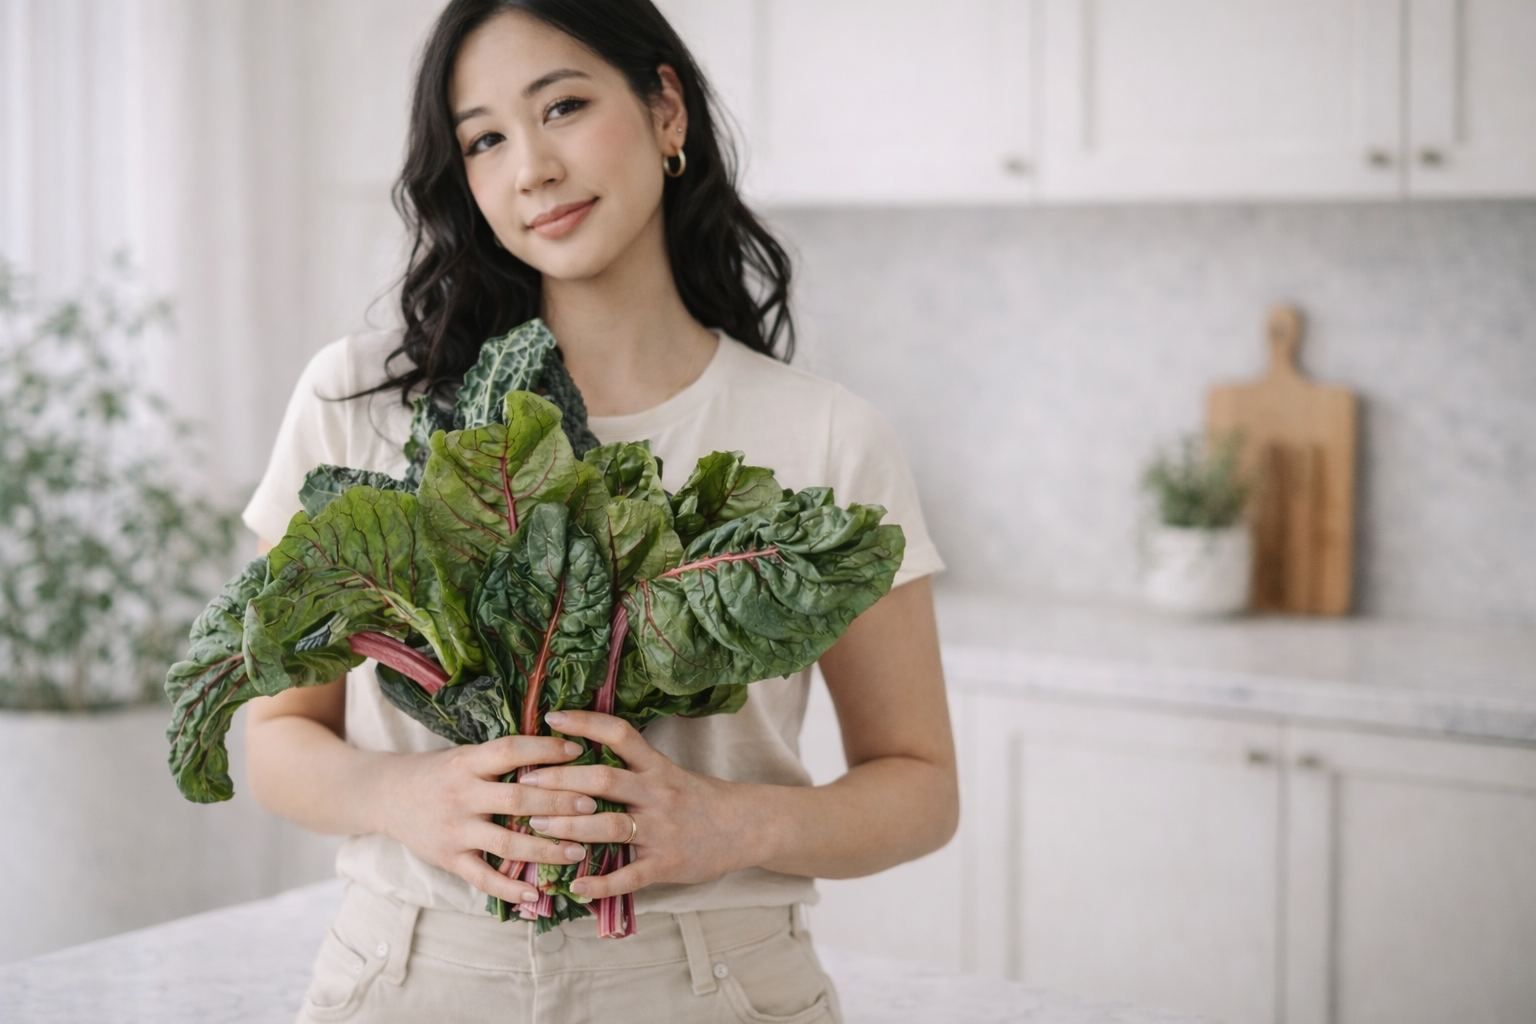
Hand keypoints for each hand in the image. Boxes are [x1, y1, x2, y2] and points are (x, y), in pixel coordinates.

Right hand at [375, 735, 599, 905]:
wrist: (386, 796)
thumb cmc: (438, 772)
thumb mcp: (465, 755)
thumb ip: (502, 758)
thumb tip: (559, 750)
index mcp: (466, 762)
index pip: (511, 751)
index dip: (546, 750)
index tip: (580, 752)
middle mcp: (460, 795)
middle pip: (517, 800)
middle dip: (559, 804)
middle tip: (594, 806)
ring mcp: (454, 830)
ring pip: (507, 842)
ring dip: (546, 849)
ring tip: (580, 851)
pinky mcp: (448, 859)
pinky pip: (482, 878)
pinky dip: (510, 888)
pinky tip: (537, 895)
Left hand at [518, 710, 762, 898]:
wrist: (746, 827)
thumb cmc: (699, 798)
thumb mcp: (668, 772)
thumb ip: (631, 767)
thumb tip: (579, 756)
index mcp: (657, 766)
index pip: (620, 733)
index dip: (585, 723)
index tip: (551, 717)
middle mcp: (657, 793)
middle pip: (604, 780)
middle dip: (561, 781)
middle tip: (525, 781)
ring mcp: (662, 830)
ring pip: (608, 826)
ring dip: (568, 829)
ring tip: (535, 828)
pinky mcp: (666, 864)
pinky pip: (628, 876)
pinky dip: (598, 884)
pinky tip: (573, 886)